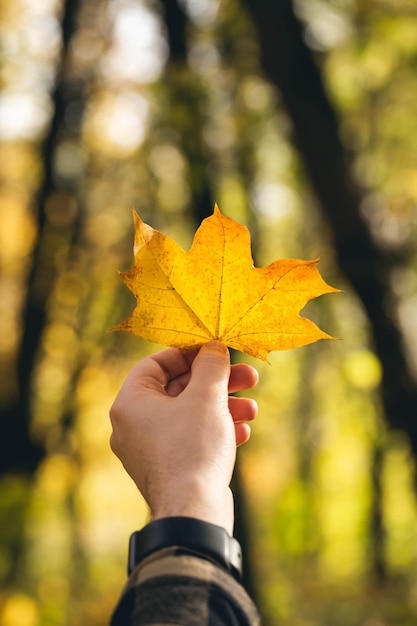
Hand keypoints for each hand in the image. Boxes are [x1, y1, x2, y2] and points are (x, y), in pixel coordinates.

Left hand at [109, 341, 257, 533]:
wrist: (193, 514)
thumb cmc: (193, 449)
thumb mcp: (206, 397)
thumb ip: (211, 366)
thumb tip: (214, 347)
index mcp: (131, 403)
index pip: (157, 363)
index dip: (189, 353)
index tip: (216, 351)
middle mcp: (134, 425)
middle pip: (179, 388)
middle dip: (217, 382)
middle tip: (248, 376)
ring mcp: (151, 449)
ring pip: (190, 414)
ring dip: (223, 406)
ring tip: (252, 409)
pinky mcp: (169, 468)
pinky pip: (191, 438)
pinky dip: (216, 430)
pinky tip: (243, 432)